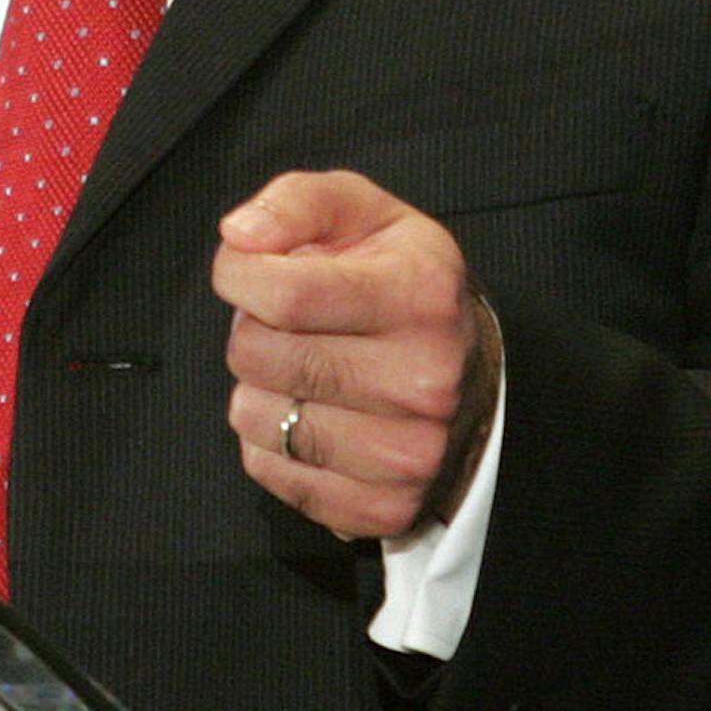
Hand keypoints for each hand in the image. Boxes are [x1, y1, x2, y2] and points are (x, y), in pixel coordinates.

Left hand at [212, 169, 500, 539]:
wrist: (472, 374)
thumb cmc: (401, 280)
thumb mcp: (364, 212)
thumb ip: (297, 202)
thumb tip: (238, 236)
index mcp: (421, 295)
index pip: (287, 295)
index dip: (238, 274)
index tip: (243, 268)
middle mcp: (425, 379)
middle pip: (261, 356)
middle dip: (250, 328)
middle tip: (286, 321)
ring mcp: (408, 452)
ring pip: (256, 417)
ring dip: (258, 386)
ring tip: (302, 366)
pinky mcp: (386, 508)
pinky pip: (271, 471)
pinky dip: (270, 440)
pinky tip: (311, 411)